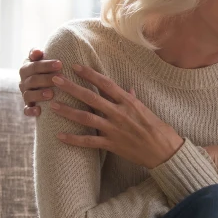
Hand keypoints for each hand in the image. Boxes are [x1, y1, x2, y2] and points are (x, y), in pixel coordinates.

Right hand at [19, 48, 62, 117]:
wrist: (47, 84)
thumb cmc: (49, 67)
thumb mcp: (44, 59)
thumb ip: (38, 54)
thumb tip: (37, 52)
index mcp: (27, 68)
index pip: (34, 65)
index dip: (46, 65)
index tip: (60, 64)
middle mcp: (24, 81)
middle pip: (32, 80)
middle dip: (46, 79)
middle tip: (59, 78)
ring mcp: (25, 94)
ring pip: (28, 94)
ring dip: (39, 94)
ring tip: (51, 94)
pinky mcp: (28, 106)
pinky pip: (26, 110)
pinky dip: (31, 110)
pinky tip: (39, 111)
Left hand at [49, 64, 184, 169]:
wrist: (165, 151)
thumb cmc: (158, 129)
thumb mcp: (146, 110)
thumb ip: (133, 99)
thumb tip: (126, 89)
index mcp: (128, 101)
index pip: (105, 83)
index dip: (89, 74)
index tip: (75, 66)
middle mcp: (119, 113)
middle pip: (90, 97)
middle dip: (71, 87)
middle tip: (55, 80)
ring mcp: (114, 129)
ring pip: (86, 117)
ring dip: (68, 111)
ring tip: (53, 106)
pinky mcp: (112, 144)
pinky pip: (88, 141)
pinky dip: (73, 139)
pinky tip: (59, 136)